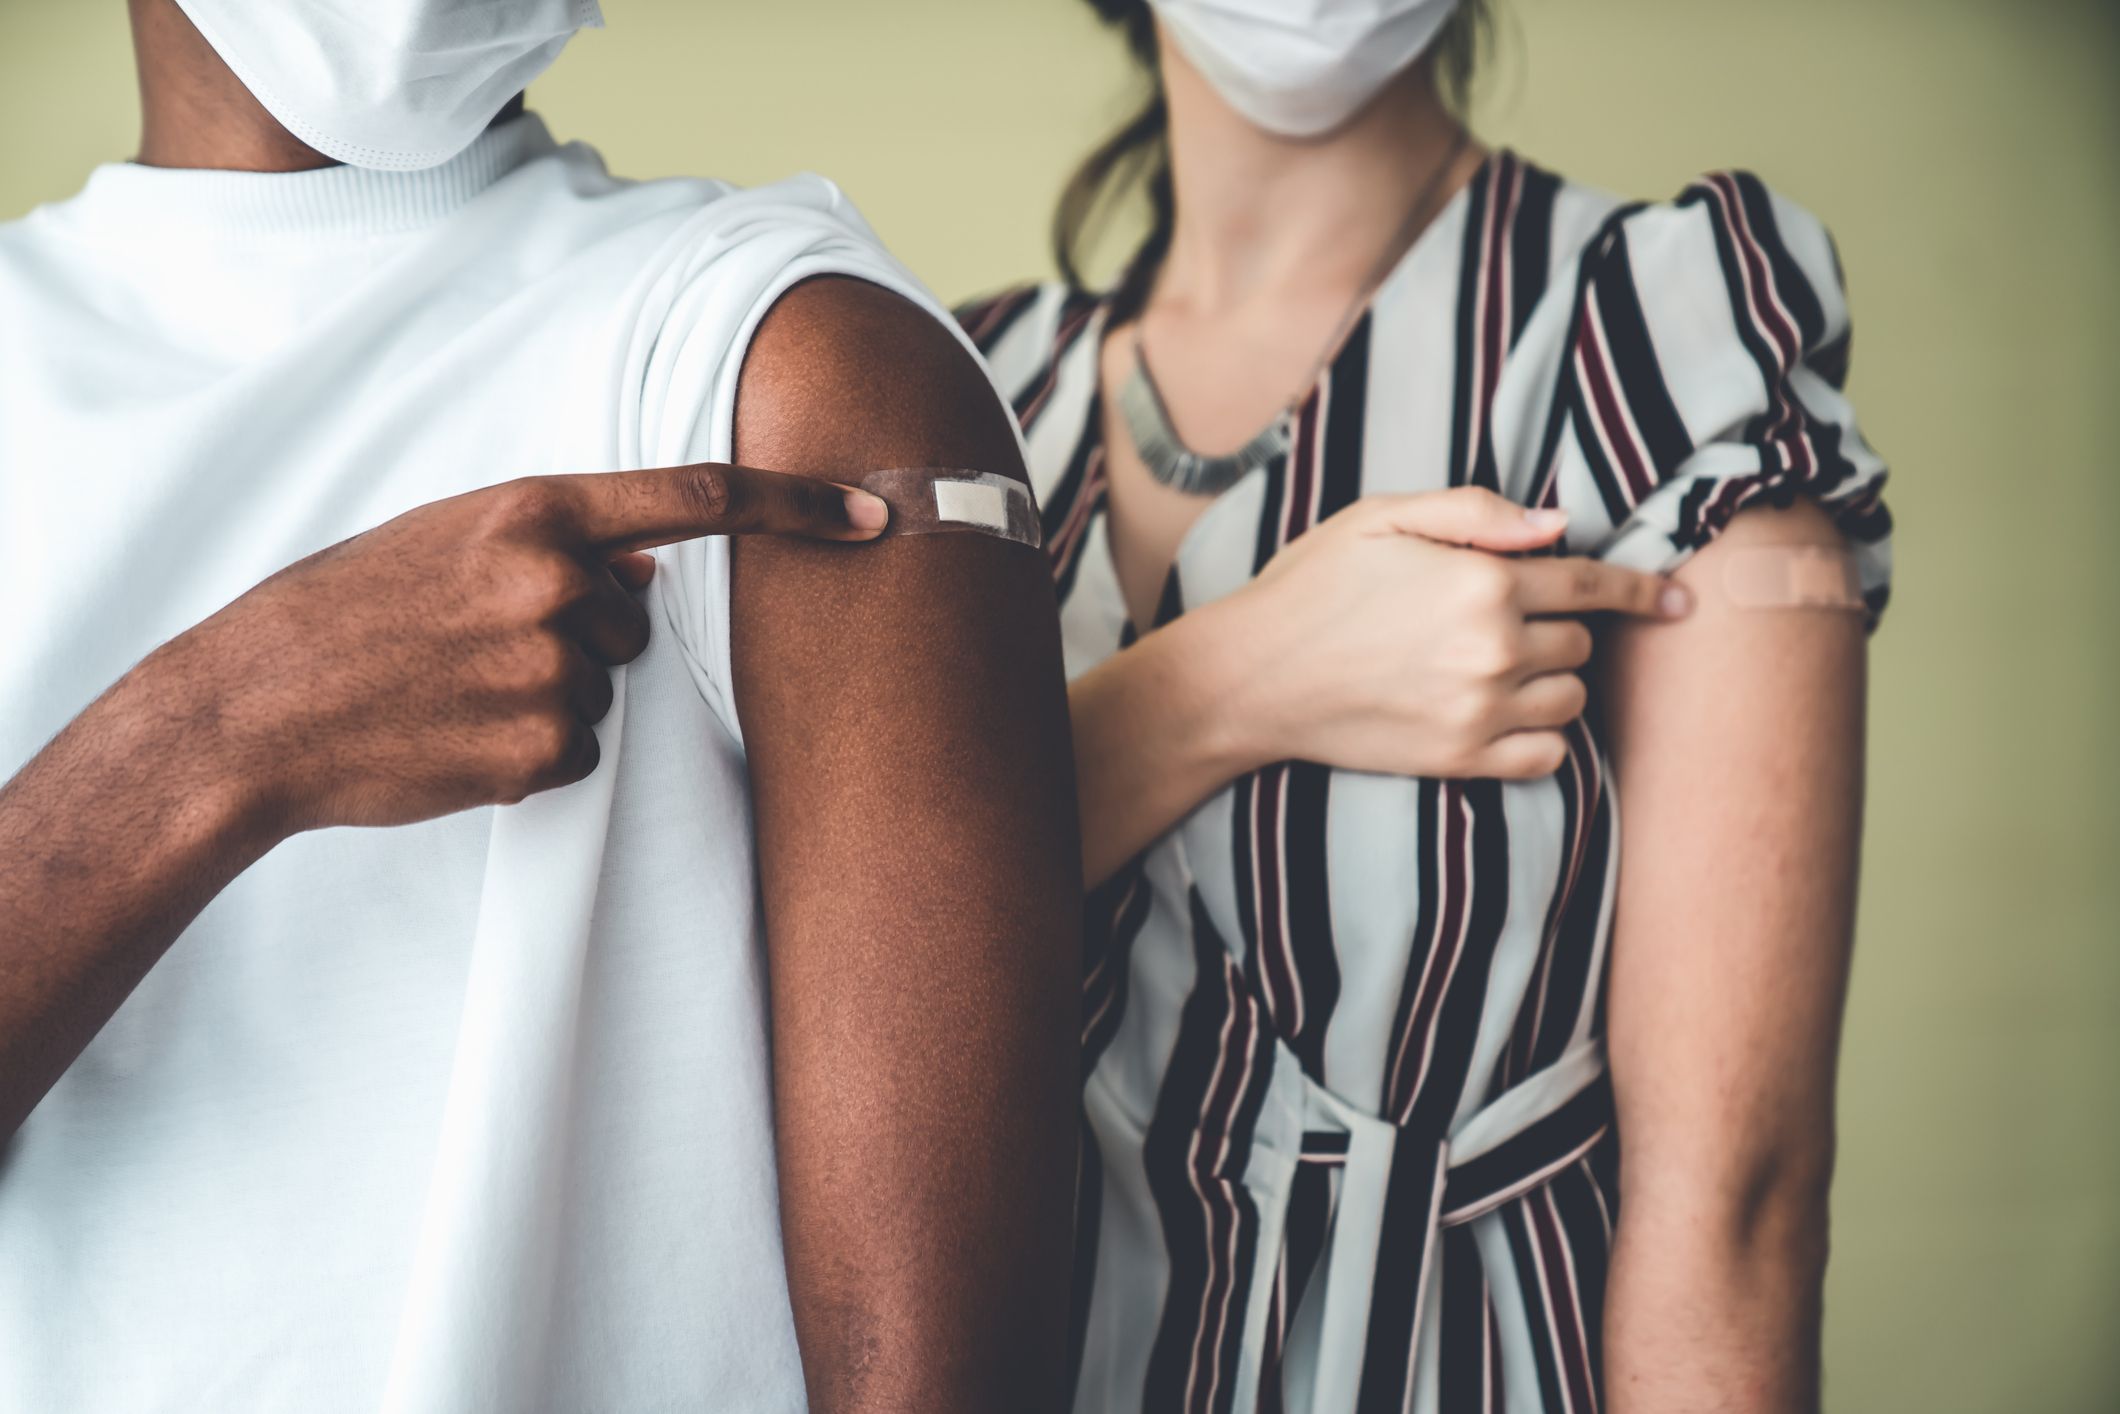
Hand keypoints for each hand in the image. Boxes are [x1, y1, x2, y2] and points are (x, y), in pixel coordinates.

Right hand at [131, 463, 887, 833]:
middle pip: (637, 619)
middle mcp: (559, 584)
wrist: (258, 707)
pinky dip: (534, 752)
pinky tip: (460, 737)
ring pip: (607, 689)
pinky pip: (582, 750)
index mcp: (535, 512)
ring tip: (455, 689)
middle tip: (477, 642)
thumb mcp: (451, 538)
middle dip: (581, 632)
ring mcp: (555, 671)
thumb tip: (653, 576)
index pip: (698, 498)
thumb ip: (558, 544)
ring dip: (551, 695)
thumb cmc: (350, 610)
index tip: (875, 510)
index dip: (798, 503)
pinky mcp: (548, 751)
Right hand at [1202, 487, 1688, 778]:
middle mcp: (1493, 648)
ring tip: (1504, 668)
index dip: (1639, 588)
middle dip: (1561, 628)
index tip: (1678, 600)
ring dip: (1554, 682)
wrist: (1253, 678)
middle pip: (1580, 642)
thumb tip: (1558, 525)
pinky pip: (1545, 756)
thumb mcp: (1382, 518)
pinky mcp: (1459, 759)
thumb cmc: (1312, 587)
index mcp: (1481, 579)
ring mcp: (1479, 710)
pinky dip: (1543, 738)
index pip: (1589, 582)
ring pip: (1571, 699)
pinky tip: (1509, 717)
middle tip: (1508, 622)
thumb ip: (1475, 512)